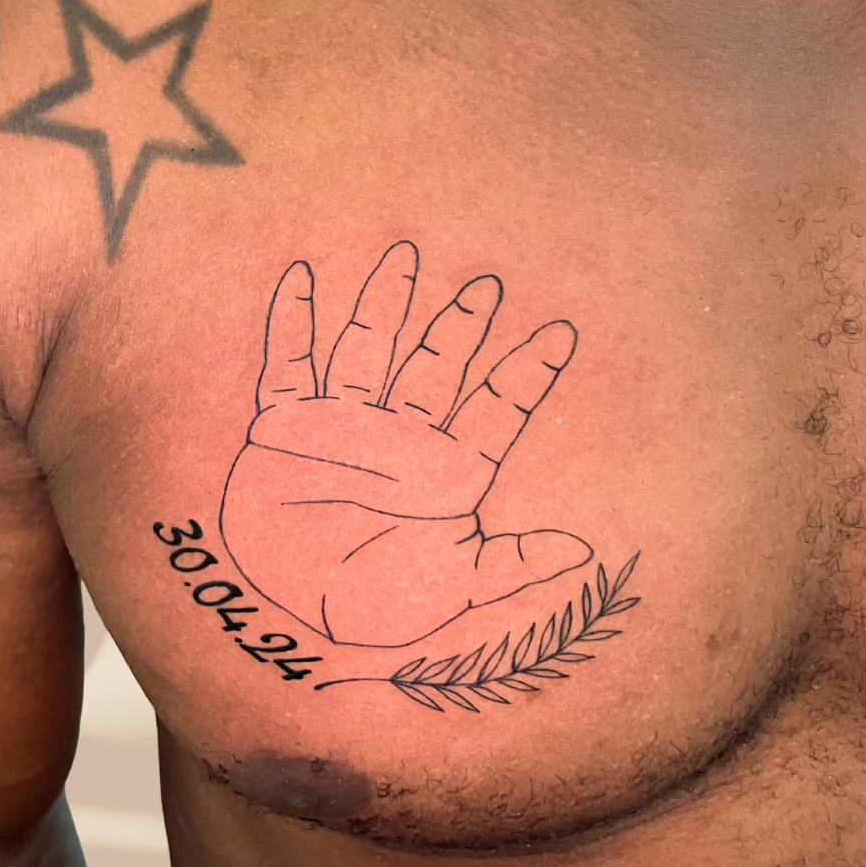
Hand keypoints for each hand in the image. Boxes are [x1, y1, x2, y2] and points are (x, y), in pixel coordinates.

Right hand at [220, 243, 591, 647]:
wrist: (290, 612)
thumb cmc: (376, 603)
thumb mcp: (454, 589)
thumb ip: (510, 566)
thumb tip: (581, 552)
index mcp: (443, 471)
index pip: (495, 410)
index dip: (528, 375)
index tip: (563, 333)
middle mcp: (396, 436)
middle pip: (435, 366)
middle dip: (460, 326)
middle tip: (487, 282)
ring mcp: (340, 425)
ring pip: (369, 350)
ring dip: (385, 305)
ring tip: (404, 254)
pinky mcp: (284, 426)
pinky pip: (288, 365)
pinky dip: (291, 323)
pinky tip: (300, 276)